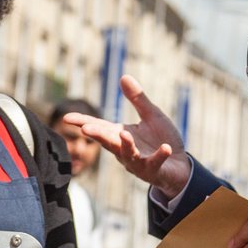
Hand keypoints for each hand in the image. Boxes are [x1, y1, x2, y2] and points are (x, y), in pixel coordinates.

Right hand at [63, 75, 190, 199]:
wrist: (180, 166)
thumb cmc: (161, 139)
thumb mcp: (151, 115)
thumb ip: (137, 99)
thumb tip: (124, 77)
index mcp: (120, 135)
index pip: (98, 127)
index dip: (83, 122)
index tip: (66, 118)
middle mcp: (124, 150)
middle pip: (108, 142)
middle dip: (98, 135)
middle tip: (85, 129)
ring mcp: (138, 162)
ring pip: (128, 155)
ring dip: (125, 146)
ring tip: (124, 134)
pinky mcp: (154, 170)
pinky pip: (155, 163)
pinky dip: (159, 156)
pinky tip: (165, 148)